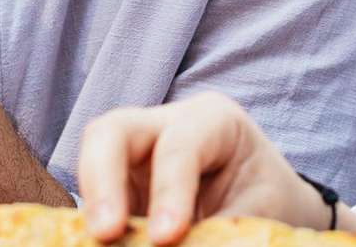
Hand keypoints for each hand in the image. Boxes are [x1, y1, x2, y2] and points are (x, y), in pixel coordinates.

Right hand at [76, 94, 352, 244]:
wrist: (267, 207)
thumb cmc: (266, 202)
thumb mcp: (258, 215)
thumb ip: (221, 233)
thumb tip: (170, 246)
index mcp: (213, 121)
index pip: (181, 145)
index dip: (169, 191)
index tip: (166, 238)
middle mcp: (164, 126)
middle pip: (114, 130)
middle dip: (102, 179)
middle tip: (106, 232)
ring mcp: (134, 154)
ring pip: (91, 159)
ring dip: (92, 204)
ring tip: (102, 240)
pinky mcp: (117, 187)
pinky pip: (93, 199)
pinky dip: (88, 225)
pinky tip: (98, 241)